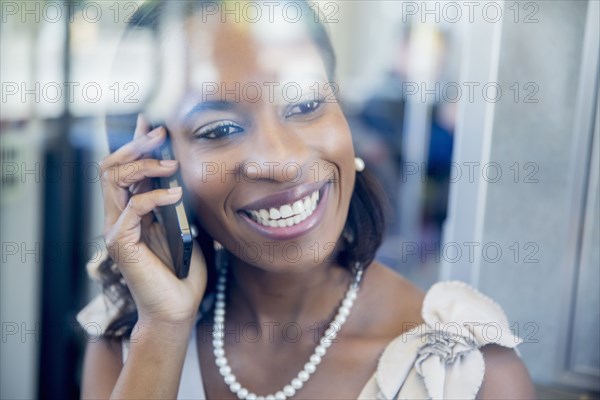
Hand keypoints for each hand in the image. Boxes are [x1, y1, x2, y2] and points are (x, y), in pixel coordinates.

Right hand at [99, 114, 206, 327]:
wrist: (178, 306)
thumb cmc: (183, 270)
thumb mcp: (184, 225)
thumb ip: (177, 201)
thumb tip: (184, 171)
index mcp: (133, 210)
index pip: (125, 169)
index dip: (134, 143)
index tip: (149, 122)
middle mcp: (119, 216)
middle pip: (112, 167)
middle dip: (136, 146)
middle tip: (161, 134)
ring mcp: (116, 229)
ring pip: (114, 179)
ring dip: (143, 165)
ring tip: (171, 163)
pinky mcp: (120, 243)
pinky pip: (133, 207)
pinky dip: (155, 196)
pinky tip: (177, 195)